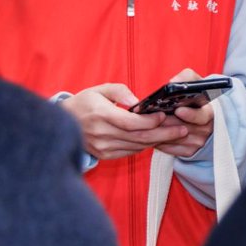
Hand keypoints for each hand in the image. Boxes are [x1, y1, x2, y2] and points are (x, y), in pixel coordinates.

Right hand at [59, 83, 187, 160]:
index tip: (165, 115)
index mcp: (101, 115)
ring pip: (136, 146)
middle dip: (164, 134)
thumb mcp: (99, 89)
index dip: (150, 121)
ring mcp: (103, 147)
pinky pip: (130, 152)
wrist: (61, 124)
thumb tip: (138, 102)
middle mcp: (102, 134)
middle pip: (138, 138)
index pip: (131, 123)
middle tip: (183, 129)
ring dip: (158, 141)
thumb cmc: (84, 103)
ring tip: (176, 134)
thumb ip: (120, 92)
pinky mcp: (104, 155)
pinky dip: (145, 146)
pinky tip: (158, 139)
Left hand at [156, 69, 214, 157]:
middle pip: (185, 128)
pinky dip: (161, 143)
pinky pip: (172, 149)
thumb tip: (173, 82)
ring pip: (177, 139)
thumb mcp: (197, 83)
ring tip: (150, 125)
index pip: (203, 116)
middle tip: (154, 117)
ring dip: (162, 133)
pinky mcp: (190, 151)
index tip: (178, 110)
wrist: (203, 114)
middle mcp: (207, 128)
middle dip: (168, 123)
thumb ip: (187, 78)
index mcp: (210, 112)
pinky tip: (153, 135)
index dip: (191, 114)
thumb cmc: (197, 97)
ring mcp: (199, 141)